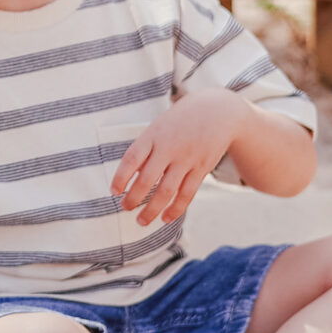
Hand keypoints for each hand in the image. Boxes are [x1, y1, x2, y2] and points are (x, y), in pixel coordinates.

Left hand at [113, 89, 248, 227]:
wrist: (218, 111)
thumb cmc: (180, 121)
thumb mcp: (159, 126)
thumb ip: (145, 149)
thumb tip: (132, 177)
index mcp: (154, 135)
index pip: (132, 158)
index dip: (120, 177)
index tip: (113, 192)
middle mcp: (170, 147)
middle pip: (147, 179)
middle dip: (133, 198)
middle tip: (125, 208)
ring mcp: (187, 159)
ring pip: (167, 191)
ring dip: (152, 210)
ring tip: (141, 221)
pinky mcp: (202, 168)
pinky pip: (187, 194)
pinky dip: (175, 209)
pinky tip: (165, 218)